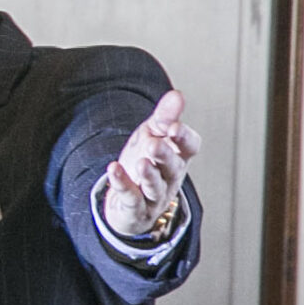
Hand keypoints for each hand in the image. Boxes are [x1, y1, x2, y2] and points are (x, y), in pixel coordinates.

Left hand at [101, 89, 201, 238]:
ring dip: (149, 175)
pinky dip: (122, 184)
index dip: (184, 137)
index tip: (174, 127)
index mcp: (178, 157)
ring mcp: (154, 196)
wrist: (126, 200)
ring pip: (155, 187)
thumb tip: (177, 95)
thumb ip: (164, 117)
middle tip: (154, 145)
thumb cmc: (144, 162)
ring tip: (141, 162)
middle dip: (165, 155)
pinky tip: (114, 169)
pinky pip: (131, 198)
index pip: (189, 147)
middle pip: (173, 168)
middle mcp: (169, 178)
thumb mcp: (152, 135)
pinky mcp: (135, 209)